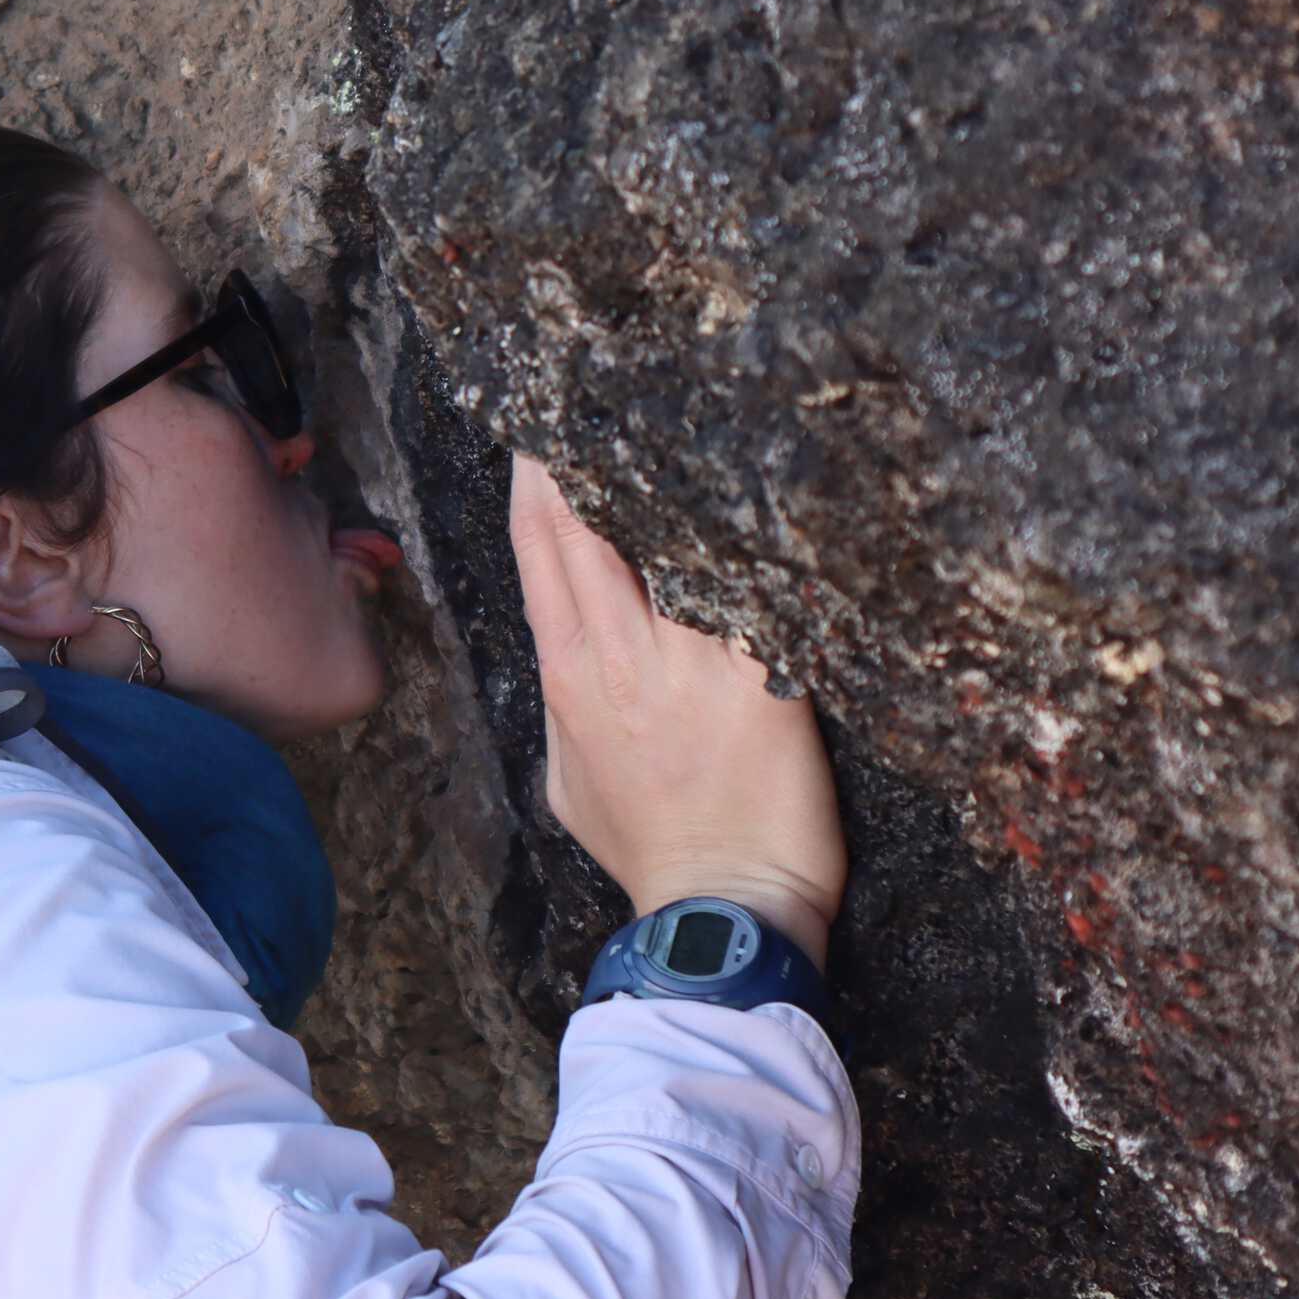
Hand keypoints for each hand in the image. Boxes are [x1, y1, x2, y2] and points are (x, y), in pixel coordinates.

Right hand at [507, 456, 846, 969]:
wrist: (722, 911)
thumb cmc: (653, 853)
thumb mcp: (572, 781)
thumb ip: (568, 707)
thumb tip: (572, 665)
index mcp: (569, 677)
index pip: (541, 552)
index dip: (539, 481)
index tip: (543, 430)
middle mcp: (618, 657)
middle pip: (590, 525)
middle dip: (589, 450)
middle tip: (600, 387)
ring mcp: (686, 662)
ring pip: (665, 538)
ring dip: (669, 473)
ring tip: (677, 408)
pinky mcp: (758, 677)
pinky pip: (746, 585)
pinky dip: (745, 535)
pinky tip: (760, 483)